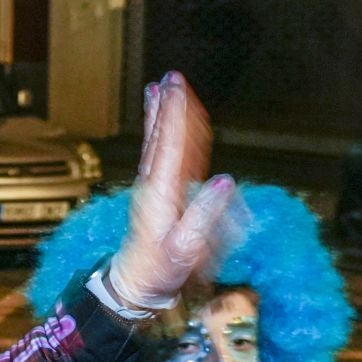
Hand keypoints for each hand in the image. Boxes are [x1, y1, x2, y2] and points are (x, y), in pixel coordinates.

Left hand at [104, 73, 234, 310]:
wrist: (136, 284)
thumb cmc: (159, 269)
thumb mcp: (185, 248)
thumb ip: (204, 216)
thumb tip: (226, 182)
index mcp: (160, 192)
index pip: (169, 144)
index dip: (173, 114)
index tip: (175, 88)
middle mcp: (154, 184)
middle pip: (162, 136)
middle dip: (167, 106)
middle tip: (169, 76)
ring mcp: (157, 188)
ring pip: (163, 143)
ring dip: (165, 116)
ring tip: (163, 90)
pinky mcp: (162, 194)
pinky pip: (171, 159)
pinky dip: (174, 137)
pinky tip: (176, 126)